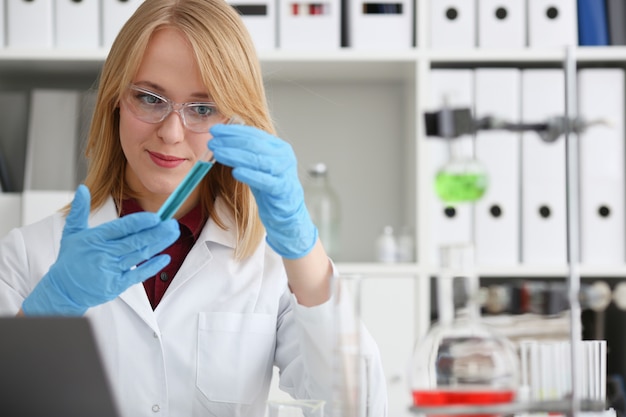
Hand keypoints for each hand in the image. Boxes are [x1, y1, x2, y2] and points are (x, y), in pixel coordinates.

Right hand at [22, 184, 179, 315]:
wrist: (63, 290)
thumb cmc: (70, 259)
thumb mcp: (72, 233)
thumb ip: (79, 210)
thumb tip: (83, 189)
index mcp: (95, 239)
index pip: (121, 228)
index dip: (140, 222)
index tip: (156, 217)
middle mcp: (104, 254)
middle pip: (135, 241)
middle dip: (157, 232)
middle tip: (172, 223)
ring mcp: (111, 270)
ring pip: (139, 255)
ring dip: (159, 244)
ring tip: (173, 234)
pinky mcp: (116, 285)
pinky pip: (138, 275)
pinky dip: (152, 266)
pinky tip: (165, 258)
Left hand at [208, 124, 316, 258]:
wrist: (287, 213)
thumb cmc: (270, 188)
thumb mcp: (259, 166)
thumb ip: (247, 153)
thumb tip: (223, 139)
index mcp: (278, 147)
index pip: (254, 134)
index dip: (233, 131)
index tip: (215, 130)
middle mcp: (284, 157)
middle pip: (254, 145)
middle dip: (230, 142)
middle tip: (212, 142)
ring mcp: (284, 172)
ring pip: (257, 160)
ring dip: (234, 155)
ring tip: (217, 153)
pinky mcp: (282, 189)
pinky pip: (264, 180)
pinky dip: (249, 175)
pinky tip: (235, 172)